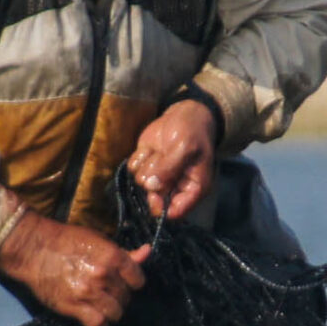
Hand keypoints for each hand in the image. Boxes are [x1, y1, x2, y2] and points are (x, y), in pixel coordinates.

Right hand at [0, 210, 151, 325]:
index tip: (126, 282)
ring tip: (103, 306)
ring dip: (112, 311)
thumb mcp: (97, 239)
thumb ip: (123, 252)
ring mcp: (88, 293)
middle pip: (126, 297)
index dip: (133, 282)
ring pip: (116, 313)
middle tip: (109, 292)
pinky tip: (97, 319)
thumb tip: (147, 252)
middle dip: (121, 296)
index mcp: (111, 256)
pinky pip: (98, 325)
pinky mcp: (74, 307)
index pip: (138, 279)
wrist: (33, 249)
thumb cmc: (65, 241)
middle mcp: (103, 276)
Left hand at [126, 96, 218, 219]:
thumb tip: (151, 186)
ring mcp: (158, 176)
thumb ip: (169, 168)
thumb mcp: (185, 147)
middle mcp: (175, 187)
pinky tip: (149, 148)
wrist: (184, 113)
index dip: (163, 206)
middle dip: (153, 180)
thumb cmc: (192, 131)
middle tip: (159, 160)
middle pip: (155, 199)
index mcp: (193, 188)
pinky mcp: (146, 165)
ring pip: (142, 182)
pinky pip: (133, 169)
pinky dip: (139, 157)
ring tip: (160, 150)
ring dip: (147, 164)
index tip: (155, 192)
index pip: (177, 212)